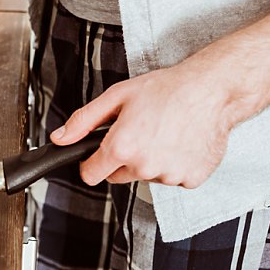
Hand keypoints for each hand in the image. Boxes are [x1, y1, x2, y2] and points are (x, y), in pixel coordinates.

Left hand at [48, 2, 269, 188]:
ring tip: (163, 132)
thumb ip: (83, 121)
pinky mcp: (191, 180)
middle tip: (138, 131)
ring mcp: (169, 175)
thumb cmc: (165, 89)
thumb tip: (59, 138)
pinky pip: (172, 178)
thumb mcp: (116, 97)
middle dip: (122, 158)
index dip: (90, 163)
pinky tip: (179, 142)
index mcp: (121, 147)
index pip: (90, 175)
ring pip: (146, 176)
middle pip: (118, 176)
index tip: (96, 155)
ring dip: (150, 160)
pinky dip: (173, 164)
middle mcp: (144, 166)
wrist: (210, 90)